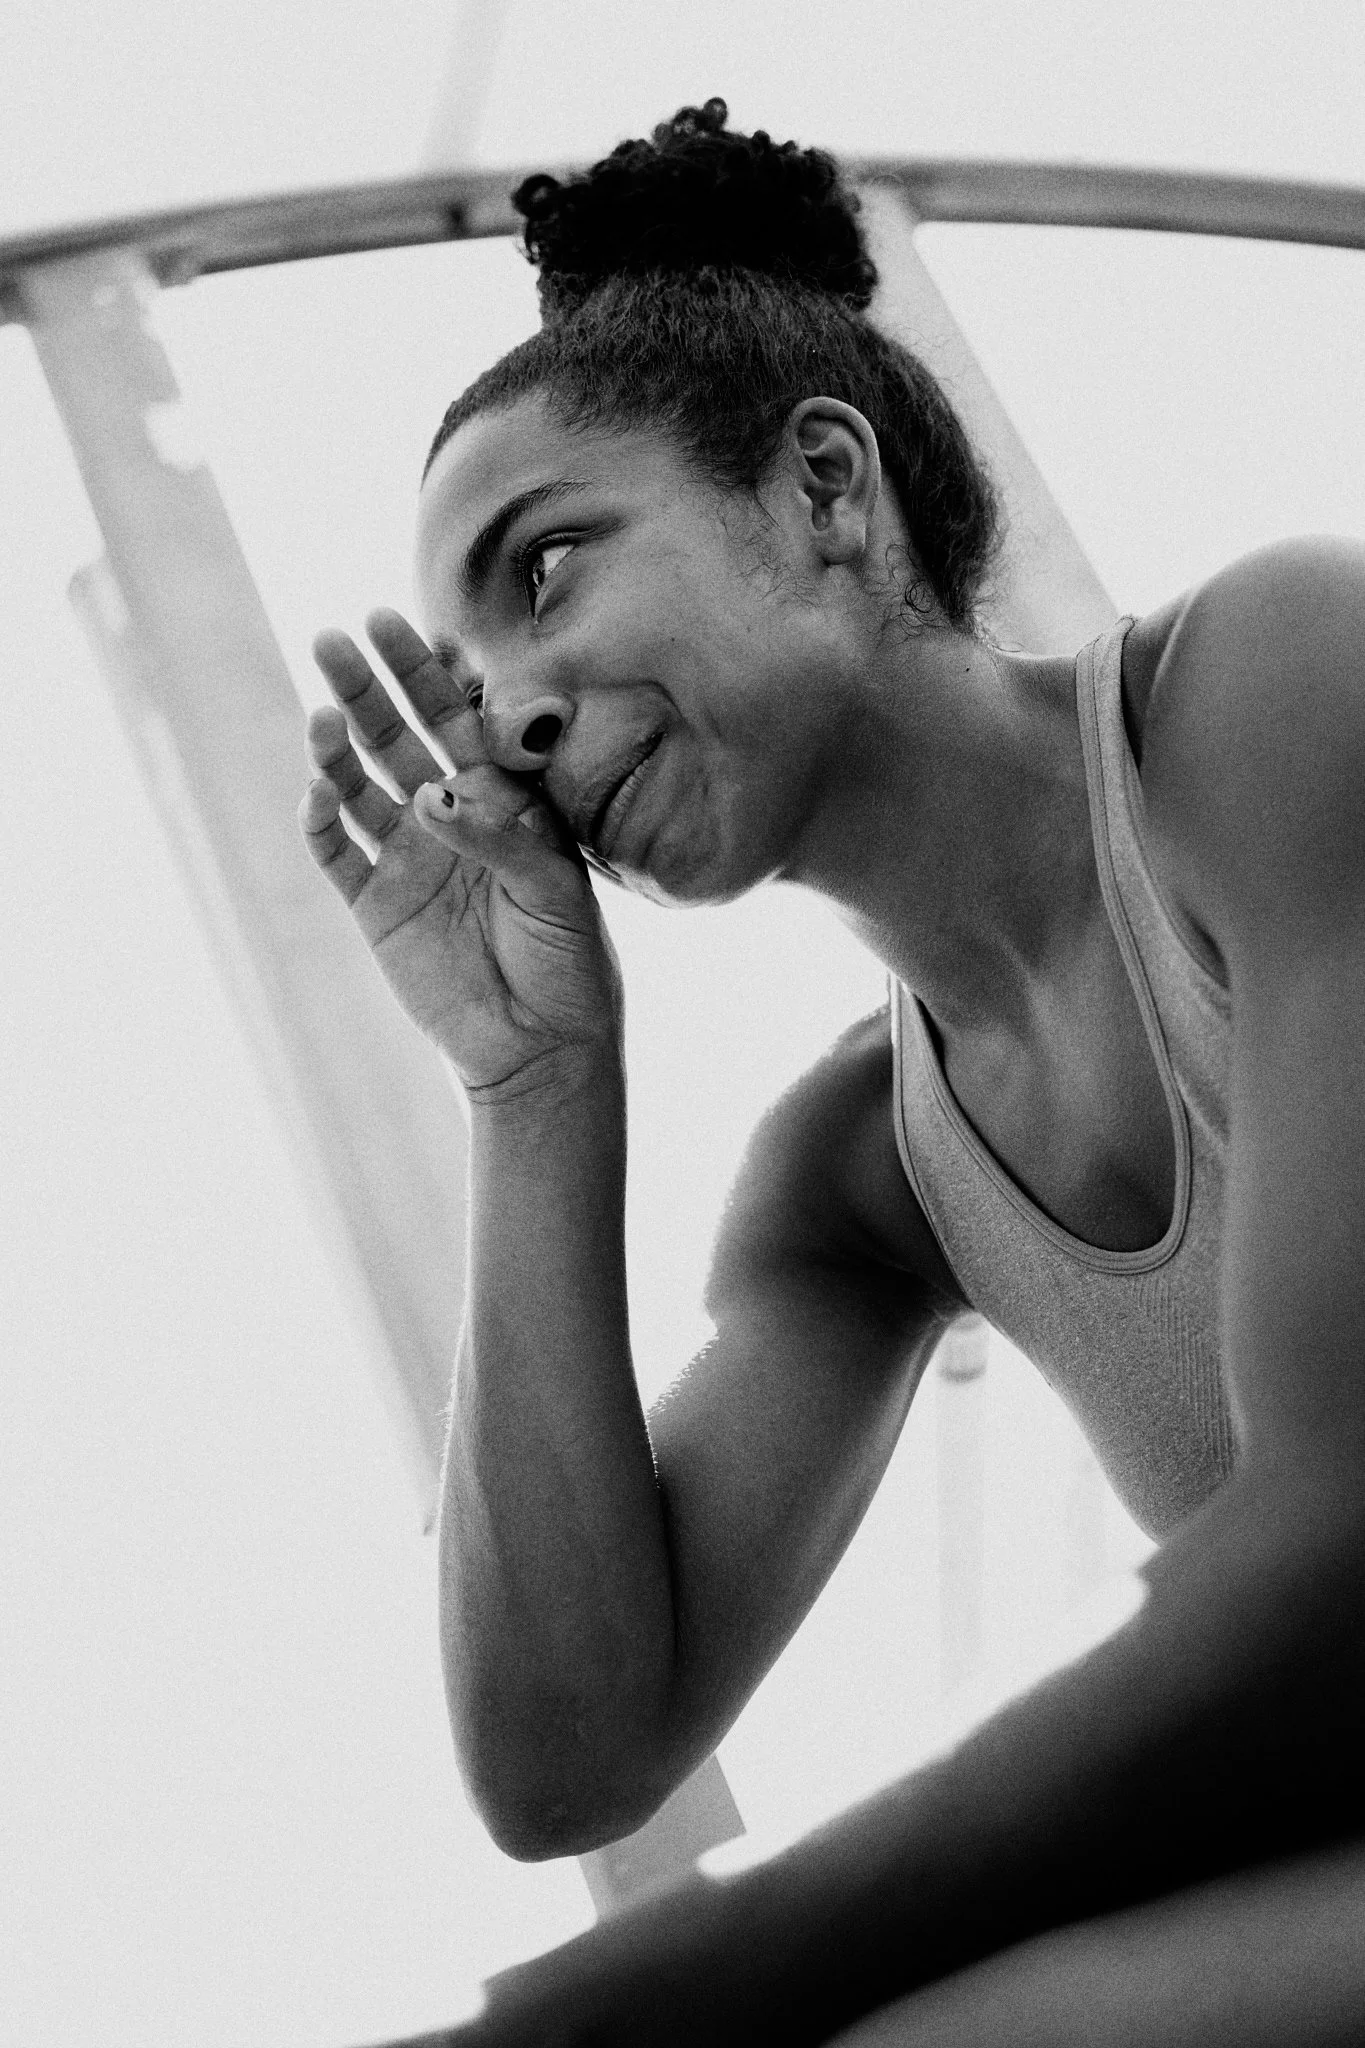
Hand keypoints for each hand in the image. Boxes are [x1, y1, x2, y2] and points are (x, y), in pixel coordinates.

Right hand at [299, 608, 622, 1099]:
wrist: (540, 1044)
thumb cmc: (568, 960)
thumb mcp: (554, 889)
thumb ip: (498, 836)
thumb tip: (431, 795)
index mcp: (502, 799)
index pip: (462, 720)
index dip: (435, 676)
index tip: (414, 631)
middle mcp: (449, 816)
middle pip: (399, 735)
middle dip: (370, 686)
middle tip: (337, 636)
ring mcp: (407, 856)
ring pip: (360, 783)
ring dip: (336, 745)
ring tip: (321, 713)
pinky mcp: (375, 903)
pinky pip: (335, 852)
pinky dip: (319, 819)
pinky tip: (316, 790)